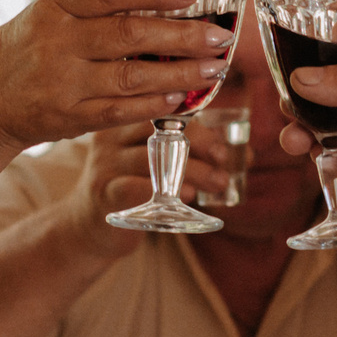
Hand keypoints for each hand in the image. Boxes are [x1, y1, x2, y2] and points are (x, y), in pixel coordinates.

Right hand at [0, 0, 232, 151]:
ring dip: (180, 75)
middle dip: (182, 37)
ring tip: (214, 69)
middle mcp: (58, 41)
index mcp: (57, 5)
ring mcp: (63, 82)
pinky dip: (154, 105)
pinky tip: (182, 98)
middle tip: (220, 37)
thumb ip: (101, 7)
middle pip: (130, 36)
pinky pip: (120, 111)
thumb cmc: (31, 46)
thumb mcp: (54, 14)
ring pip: (132, 77)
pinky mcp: (69, 117)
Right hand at [65, 120, 237, 251]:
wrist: (88, 226)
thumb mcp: (160, 164)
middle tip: (226, 162)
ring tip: (218, 183)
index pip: (166, 110)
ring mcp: (104, 164)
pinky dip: (164, 190)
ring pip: (152, 158)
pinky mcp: (103, 194)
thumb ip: (197, 154)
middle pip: (160, 130)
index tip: (226, 146)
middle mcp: (111, 135)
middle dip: (200, 144)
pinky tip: (186, 196)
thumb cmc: (134, 187)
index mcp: (126, 120)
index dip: (201, 126)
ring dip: (192, 171)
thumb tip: (248, 155)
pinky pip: (133, 186)